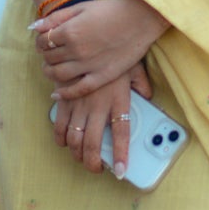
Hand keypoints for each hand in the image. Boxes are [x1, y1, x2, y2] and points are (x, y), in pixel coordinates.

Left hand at [32, 0, 167, 100]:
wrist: (140, 20)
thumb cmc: (111, 10)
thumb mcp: (81, 8)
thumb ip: (56, 18)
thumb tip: (34, 28)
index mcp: (70, 31)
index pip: (44, 41)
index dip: (41, 42)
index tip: (45, 41)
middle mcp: (76, 50)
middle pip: (49, 58)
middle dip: (46, 56)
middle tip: (50, 54)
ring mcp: (88, 65)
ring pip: (58, 75)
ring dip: (50, 73)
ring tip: (51, 70)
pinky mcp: (101, 76)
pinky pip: (78, 89)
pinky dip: (65, 94)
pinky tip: (57, 94)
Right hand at [52, 62, 153, 176]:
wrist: (85, 38)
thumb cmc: (112, 52)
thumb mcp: (132, 66)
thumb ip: (141, 84)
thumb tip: (148, 96)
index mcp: (117, 99)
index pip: (121, 133)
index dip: (121, 154)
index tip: (121, 171)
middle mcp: (97, 105)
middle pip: (93, 143)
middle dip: (93, 162)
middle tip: (97, 168)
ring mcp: (79, 103)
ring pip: (74, 138)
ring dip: (77, 153)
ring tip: (82, 158)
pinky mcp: (65, 99)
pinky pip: (59, 124)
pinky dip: (60, 137)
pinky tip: (64, 142)